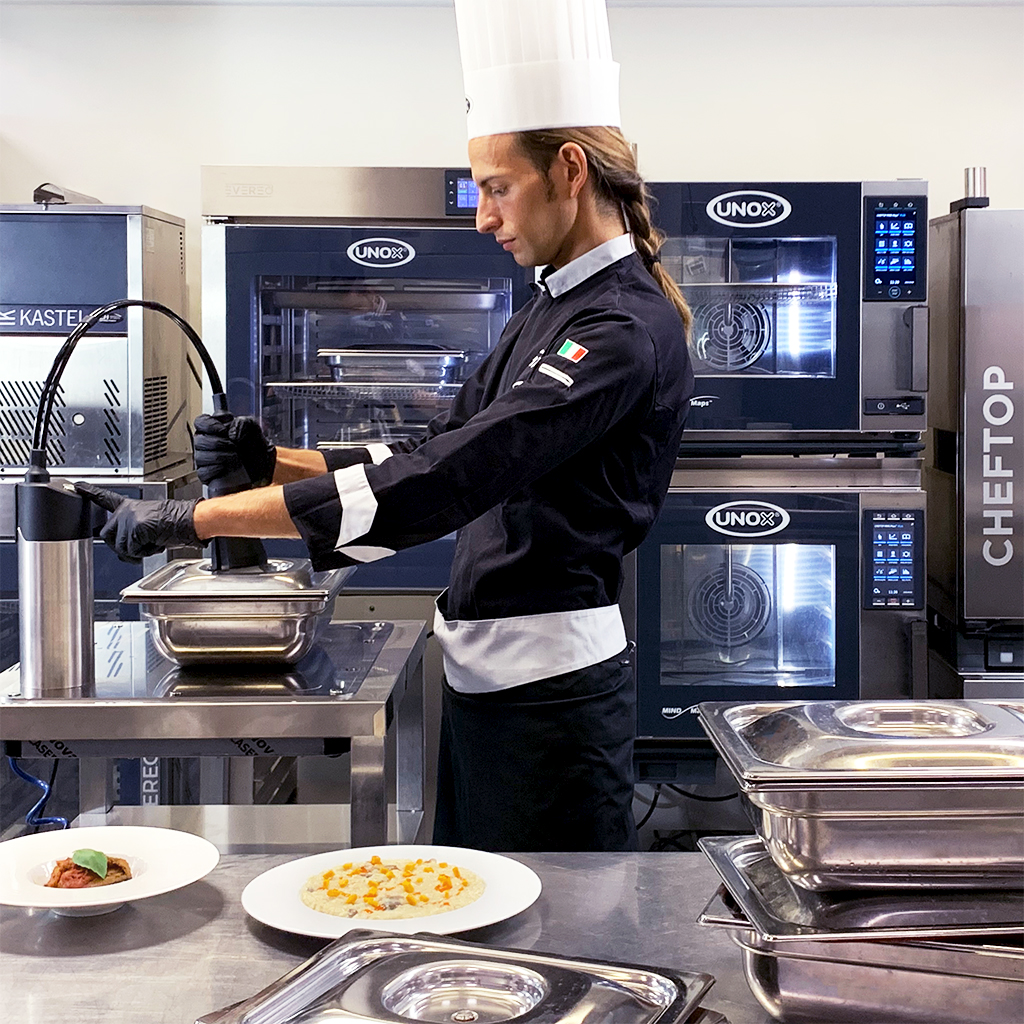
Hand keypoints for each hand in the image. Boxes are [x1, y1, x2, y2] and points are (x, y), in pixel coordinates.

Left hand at [75, 482, 201, 563]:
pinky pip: (132, 550)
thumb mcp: (150, 522)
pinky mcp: (134, 528)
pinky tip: (155, 542)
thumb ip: (133, 529)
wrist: (188, 520)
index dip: (89, 492)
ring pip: (119, 546)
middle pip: (106, 535)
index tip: (77, 487)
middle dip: (121, 545)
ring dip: (136, 550)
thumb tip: (126, 548)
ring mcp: (128, 518)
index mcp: (130, 506)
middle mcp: (126, 511)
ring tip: (152, 541)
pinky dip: (145, 551)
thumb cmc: (176, 521)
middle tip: (140, 544)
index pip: (104, 497)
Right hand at [193, 414, 276, 487]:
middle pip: (199, 439)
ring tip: (234, 457)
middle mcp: (206, 442)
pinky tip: (226, 467)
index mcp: (215, 428)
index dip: (209, 424)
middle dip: (218, 442)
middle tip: (234, 446)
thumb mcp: (252, 428)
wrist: (262, 466)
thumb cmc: (254, 446)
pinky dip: (216, 469)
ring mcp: (205, 459)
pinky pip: (203, 472)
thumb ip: (242, 423)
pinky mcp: (207, 474)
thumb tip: (231, 435)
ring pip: (200, 456)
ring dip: (220, 456)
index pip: (200, 422)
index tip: (223, 429)